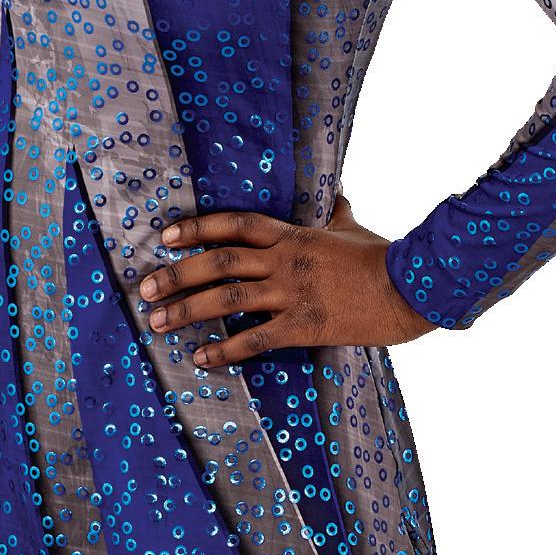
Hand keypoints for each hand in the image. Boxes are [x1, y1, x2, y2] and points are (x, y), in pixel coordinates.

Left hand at [138, 192, 437, 362]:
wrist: (410, 288)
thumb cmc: (382, 257)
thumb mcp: (353, 228)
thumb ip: (336, 213)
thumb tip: (335, 196)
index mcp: (293, 235)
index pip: (235, 225)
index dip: (197, 229)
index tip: (165, 237)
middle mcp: (284, 261)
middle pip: (218, 263)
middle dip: (176, 275)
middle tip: (145, 288)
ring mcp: (292, 294)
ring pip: (227, 299)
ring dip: (187, 310)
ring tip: (158, 322)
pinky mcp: (303, 326)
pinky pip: (255, 340)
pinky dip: (224, 350)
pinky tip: (201, 358)